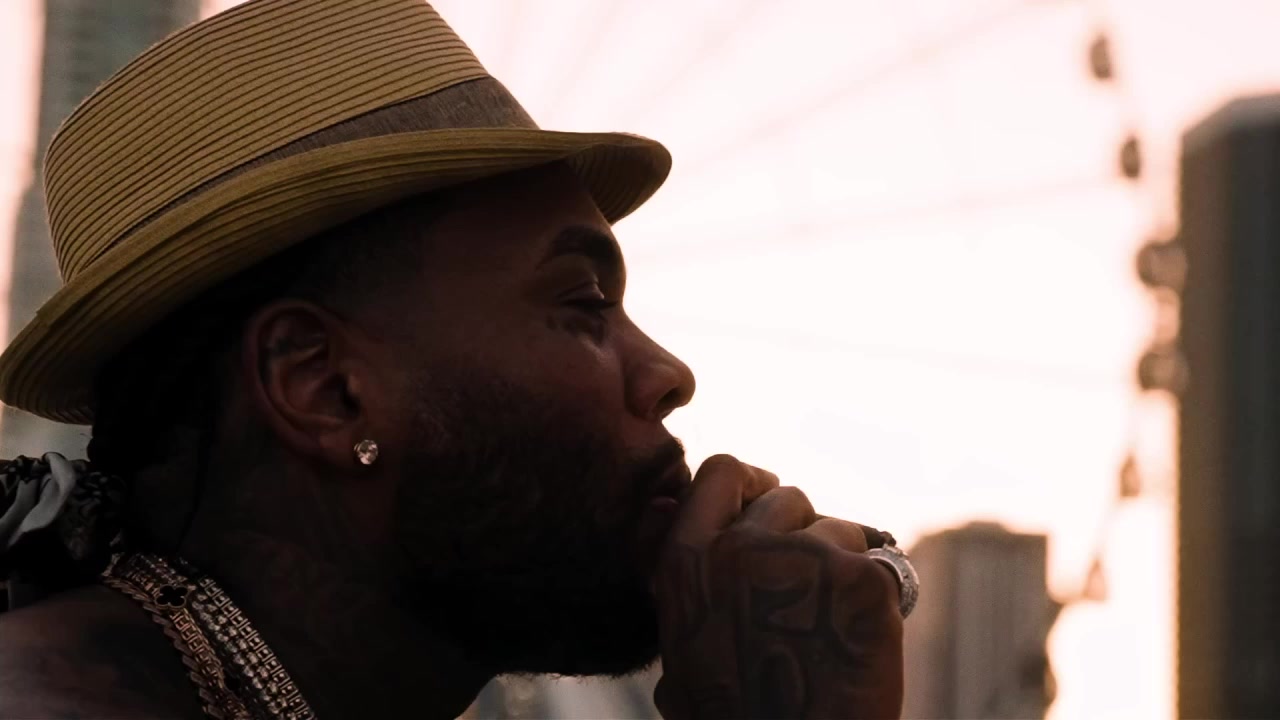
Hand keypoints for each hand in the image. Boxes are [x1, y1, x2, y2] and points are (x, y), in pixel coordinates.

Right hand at [652, 455, 903, 719]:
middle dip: (802, 531)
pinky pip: (882, 563)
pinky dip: (881, 596)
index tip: (768, 499)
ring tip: (832, 625)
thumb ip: (678, 577)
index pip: (721, 472)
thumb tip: (659, 508)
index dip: (751, 482)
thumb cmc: (733, 715)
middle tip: (809, 586)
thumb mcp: (681, 644)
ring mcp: (802, 558)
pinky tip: (863, 637)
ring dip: (842, 564)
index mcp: (687, 561)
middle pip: (787, 497)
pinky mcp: (860, 579)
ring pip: (838, 528)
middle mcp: (739, 548)